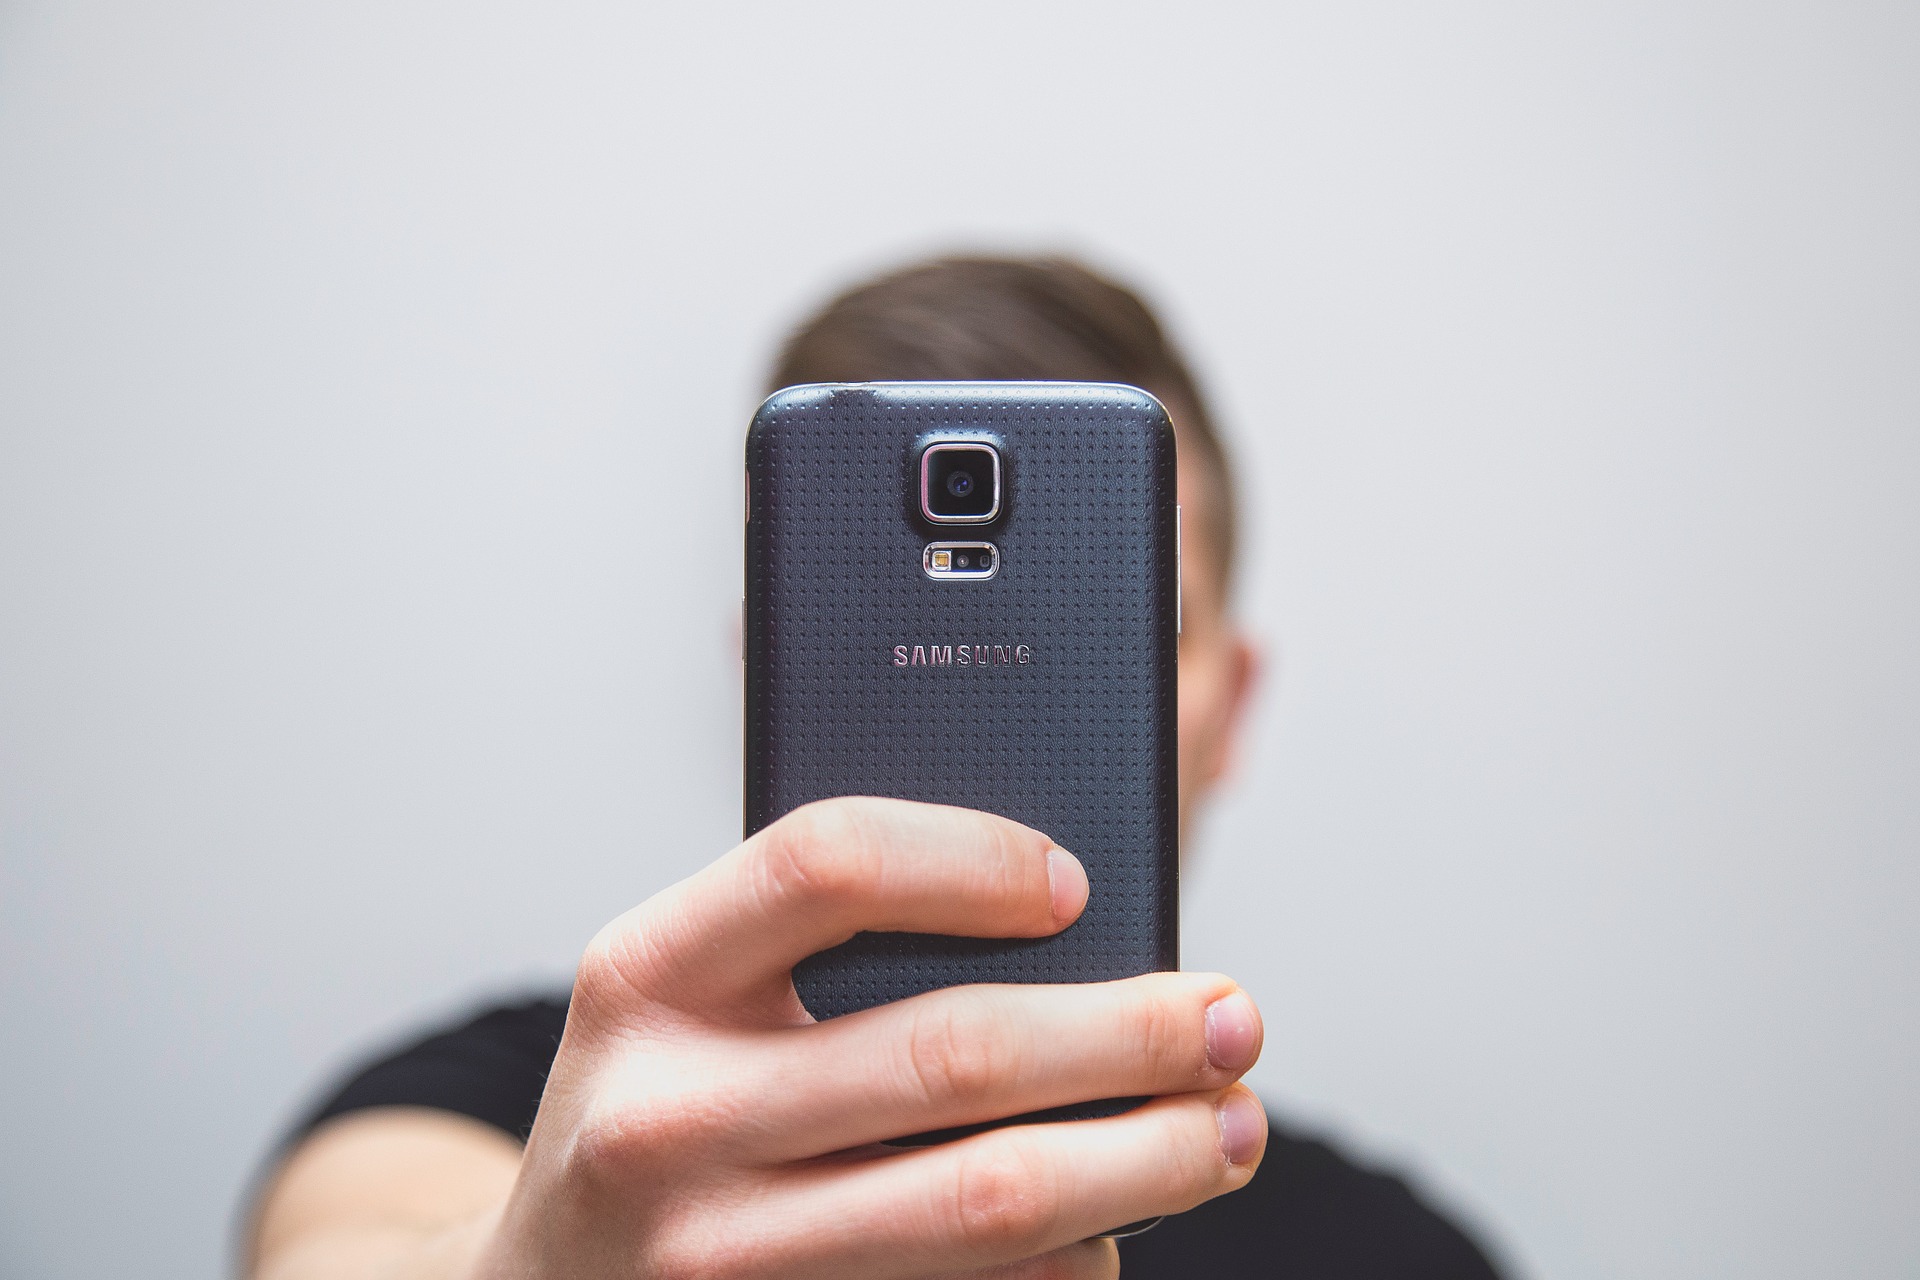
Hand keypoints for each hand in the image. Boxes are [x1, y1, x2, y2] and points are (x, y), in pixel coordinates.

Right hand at [474, 796, 1266, 1279]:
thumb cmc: (658, 1105)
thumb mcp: (689, 996)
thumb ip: (821, 940)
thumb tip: (1068, 918)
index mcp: (644, 976)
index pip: (830, 864)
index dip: (978, 857)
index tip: (1082, 882)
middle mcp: (664, 1118)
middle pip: (959, 1054)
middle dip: (1136, 1034)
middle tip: (1236, 1020)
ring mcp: (714, 1263)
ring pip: (993, 1203)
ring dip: (1151, 1162)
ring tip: (1232, 1129)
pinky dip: (1077, 1262)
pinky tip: (1118, 1227)